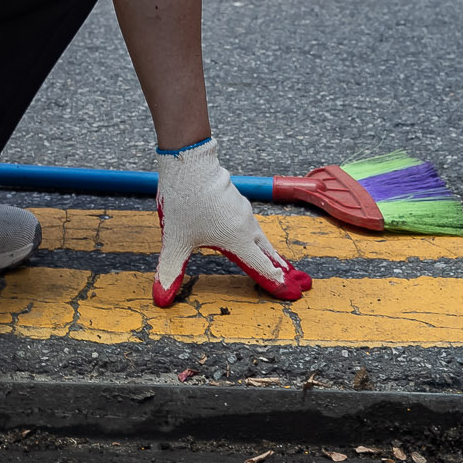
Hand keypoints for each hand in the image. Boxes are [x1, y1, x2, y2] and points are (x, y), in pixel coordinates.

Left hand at [152, 138, 313, 307]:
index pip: (261, 268)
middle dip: (283, 269)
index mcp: (237, 240)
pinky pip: (251, 223)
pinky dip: (258, 236)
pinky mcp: (235, 200)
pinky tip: (253, 236)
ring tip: (279, 262)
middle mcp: (245, 226)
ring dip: (271, 252)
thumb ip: (170, 271)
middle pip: (268, 252)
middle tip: (301, 282)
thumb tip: (162, 299)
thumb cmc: (184, 201)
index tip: (294, 293)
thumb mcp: (175, 241)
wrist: (189, 162)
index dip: (277, 283)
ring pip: (261, 236)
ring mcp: (242, 211)